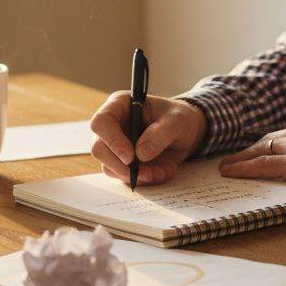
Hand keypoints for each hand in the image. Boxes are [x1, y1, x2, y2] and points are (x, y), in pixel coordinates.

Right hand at [89, 92, 206, 185]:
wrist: (185, 133)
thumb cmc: (178, 119)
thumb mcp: (176, 121)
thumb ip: (160, 134)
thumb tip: (140, 154)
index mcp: (120, 106)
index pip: (101, 122)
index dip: (112, 141)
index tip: (130, 157)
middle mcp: (112, 126)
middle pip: (99, 150)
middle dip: (124, 167)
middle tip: (149, 172)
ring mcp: (114, 145)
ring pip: (110, 167)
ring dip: (137, 176)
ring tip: (164, 171)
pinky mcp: (121, 162)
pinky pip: (123, 176)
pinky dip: (143, 180)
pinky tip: (162, 173)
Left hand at [218, 114, 285, 188]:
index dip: (276, 140)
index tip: (267, 145)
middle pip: (271, 138)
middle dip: (254, 147)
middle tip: (238, 154)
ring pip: (261, 149)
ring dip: (243, 157)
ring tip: (228, 165)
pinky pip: (262, 165)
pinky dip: (243, 168)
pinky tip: (230, 171)